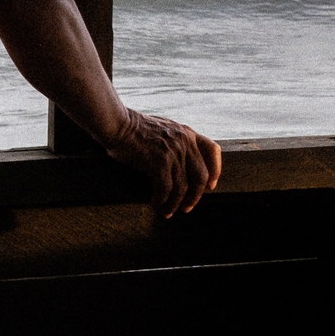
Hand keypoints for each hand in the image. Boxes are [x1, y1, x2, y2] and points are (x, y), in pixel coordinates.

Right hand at [103, 110, 221, 217]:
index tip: (211, 185)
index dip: (216, 170)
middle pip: (201, 176)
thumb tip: (182, 165)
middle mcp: (185, 142)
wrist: (118, 124)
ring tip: (167, 211)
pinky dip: (161, 200)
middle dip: (195, 196)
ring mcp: (173, 152)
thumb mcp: (165, 130)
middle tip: (187, 207)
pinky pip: (166, 188)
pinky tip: (155, 204)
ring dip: (175, 203)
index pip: (213, 150)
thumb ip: (177, 142)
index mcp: (188, 133)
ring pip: (183, 187)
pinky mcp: (160, 162)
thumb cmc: (135, 129)